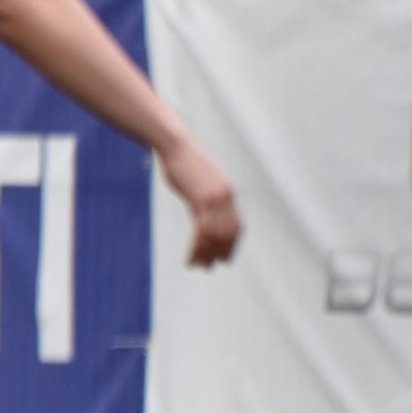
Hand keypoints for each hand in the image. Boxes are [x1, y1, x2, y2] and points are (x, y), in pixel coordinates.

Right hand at [157, 138, 240, 266]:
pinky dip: (197, 248)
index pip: (236, 226)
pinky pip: (202, 231)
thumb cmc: (184, 163)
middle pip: (228, 234)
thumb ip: (205, 198)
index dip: (231, 245)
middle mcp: (226, 197)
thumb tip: (204, 212)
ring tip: (197, 266)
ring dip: (206, 254)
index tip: (224, 258)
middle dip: (220, 253)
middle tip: (209, 267)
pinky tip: (190, 258)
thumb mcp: (199, 183)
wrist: (175, 145)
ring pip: (215, 236)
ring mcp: (216, 198)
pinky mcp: (201, 199)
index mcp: (228, 193)